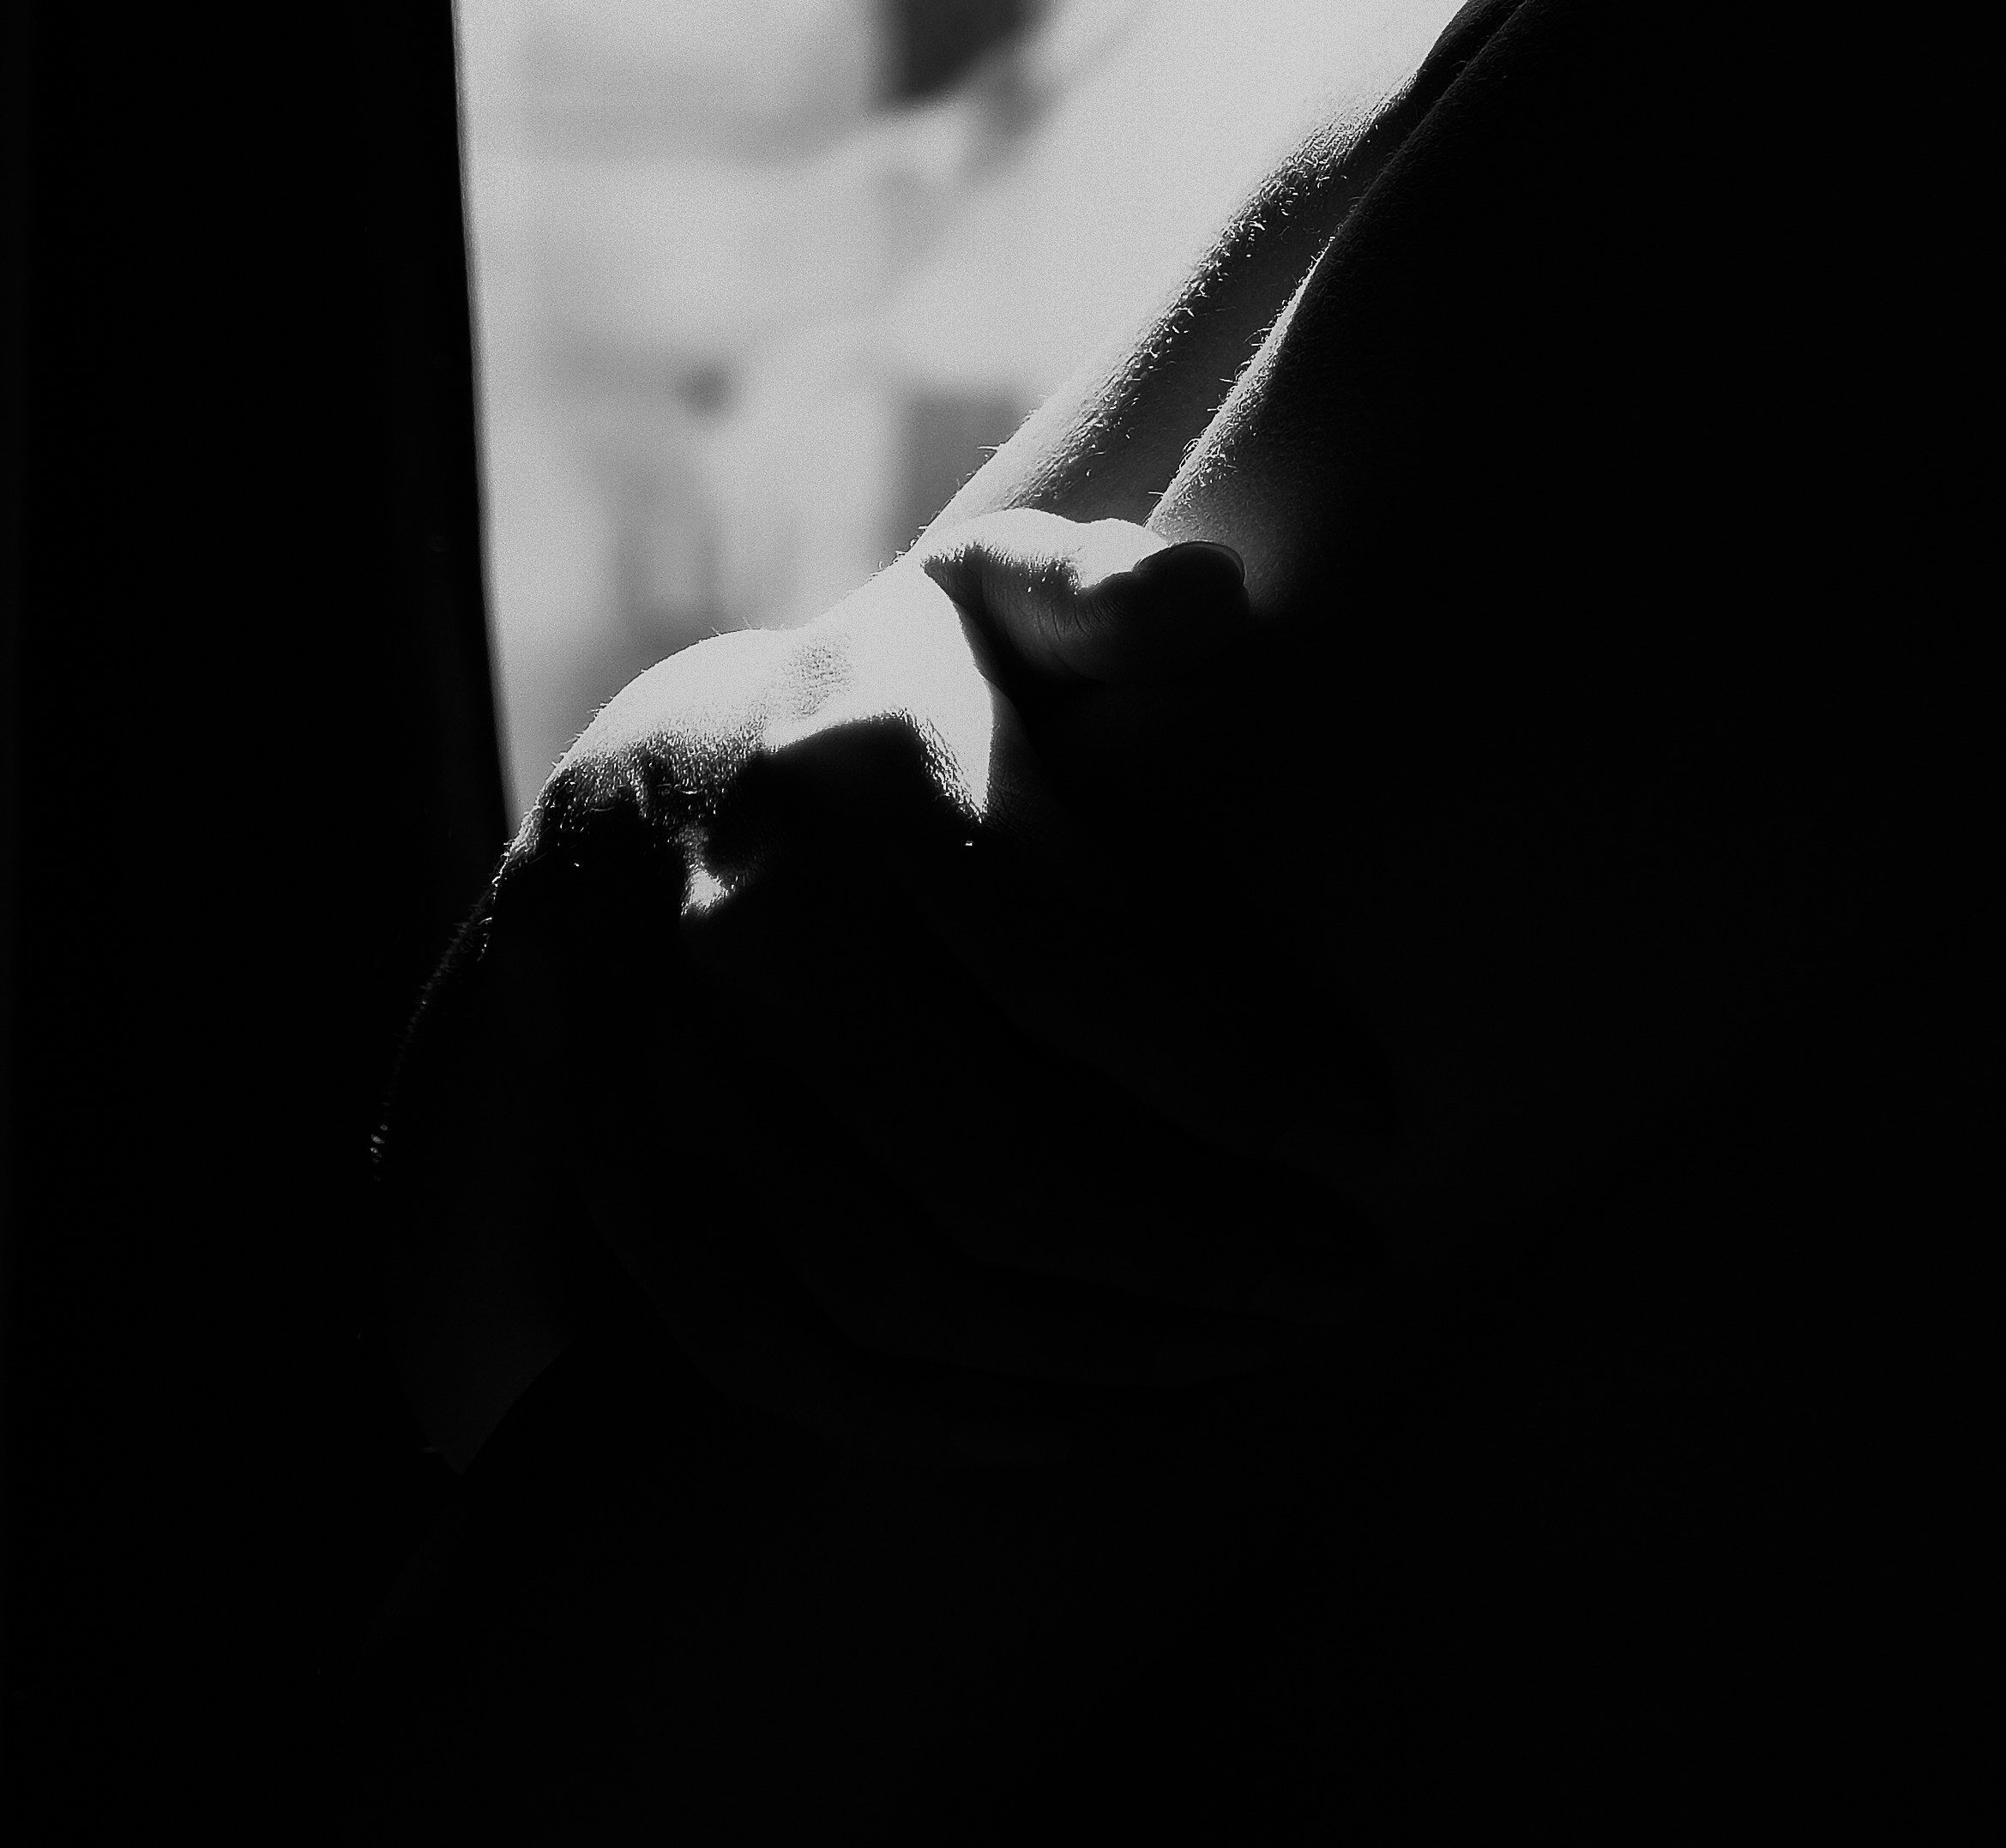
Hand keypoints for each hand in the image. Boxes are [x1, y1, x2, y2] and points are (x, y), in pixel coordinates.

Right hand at [378, 518, 1397, 1475]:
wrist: (638, 795)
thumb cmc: (889, 698)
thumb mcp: (988, 594)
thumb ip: (1105, 591)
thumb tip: (1212, 599)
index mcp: (871, 781)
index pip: (1088, 976)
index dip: (1245, 1077)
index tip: (1371, 1132)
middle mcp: (757, 936)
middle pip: (1000, 1169)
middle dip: (1198, 1249)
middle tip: (1340, 1275)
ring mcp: (675, 1075)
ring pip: (899, 1291)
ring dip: (1095, 1353)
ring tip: (1244, 1347)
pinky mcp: (635, 1188)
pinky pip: (782, 1356)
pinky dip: (941, 1414)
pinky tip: (1084, 1407)